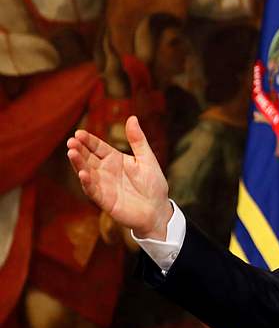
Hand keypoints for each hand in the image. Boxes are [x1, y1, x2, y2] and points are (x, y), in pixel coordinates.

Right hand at [67, 116, 171, 239]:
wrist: (158, 210)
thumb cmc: (154, 185)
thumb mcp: (147, 159)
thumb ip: (138, 140)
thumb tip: (132, 117)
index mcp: (114, 159)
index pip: (97, 146)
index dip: (88, 140)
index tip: (79, 133)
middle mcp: (105, 171)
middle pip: (88, 157)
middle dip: (78, 149)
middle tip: (71, 142)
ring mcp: (103, 185)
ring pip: (86, 172)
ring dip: (78, 163)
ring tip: (71, 153)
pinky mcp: (104, 200)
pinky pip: (93, 190)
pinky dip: (87, 182)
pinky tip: (83, 174)